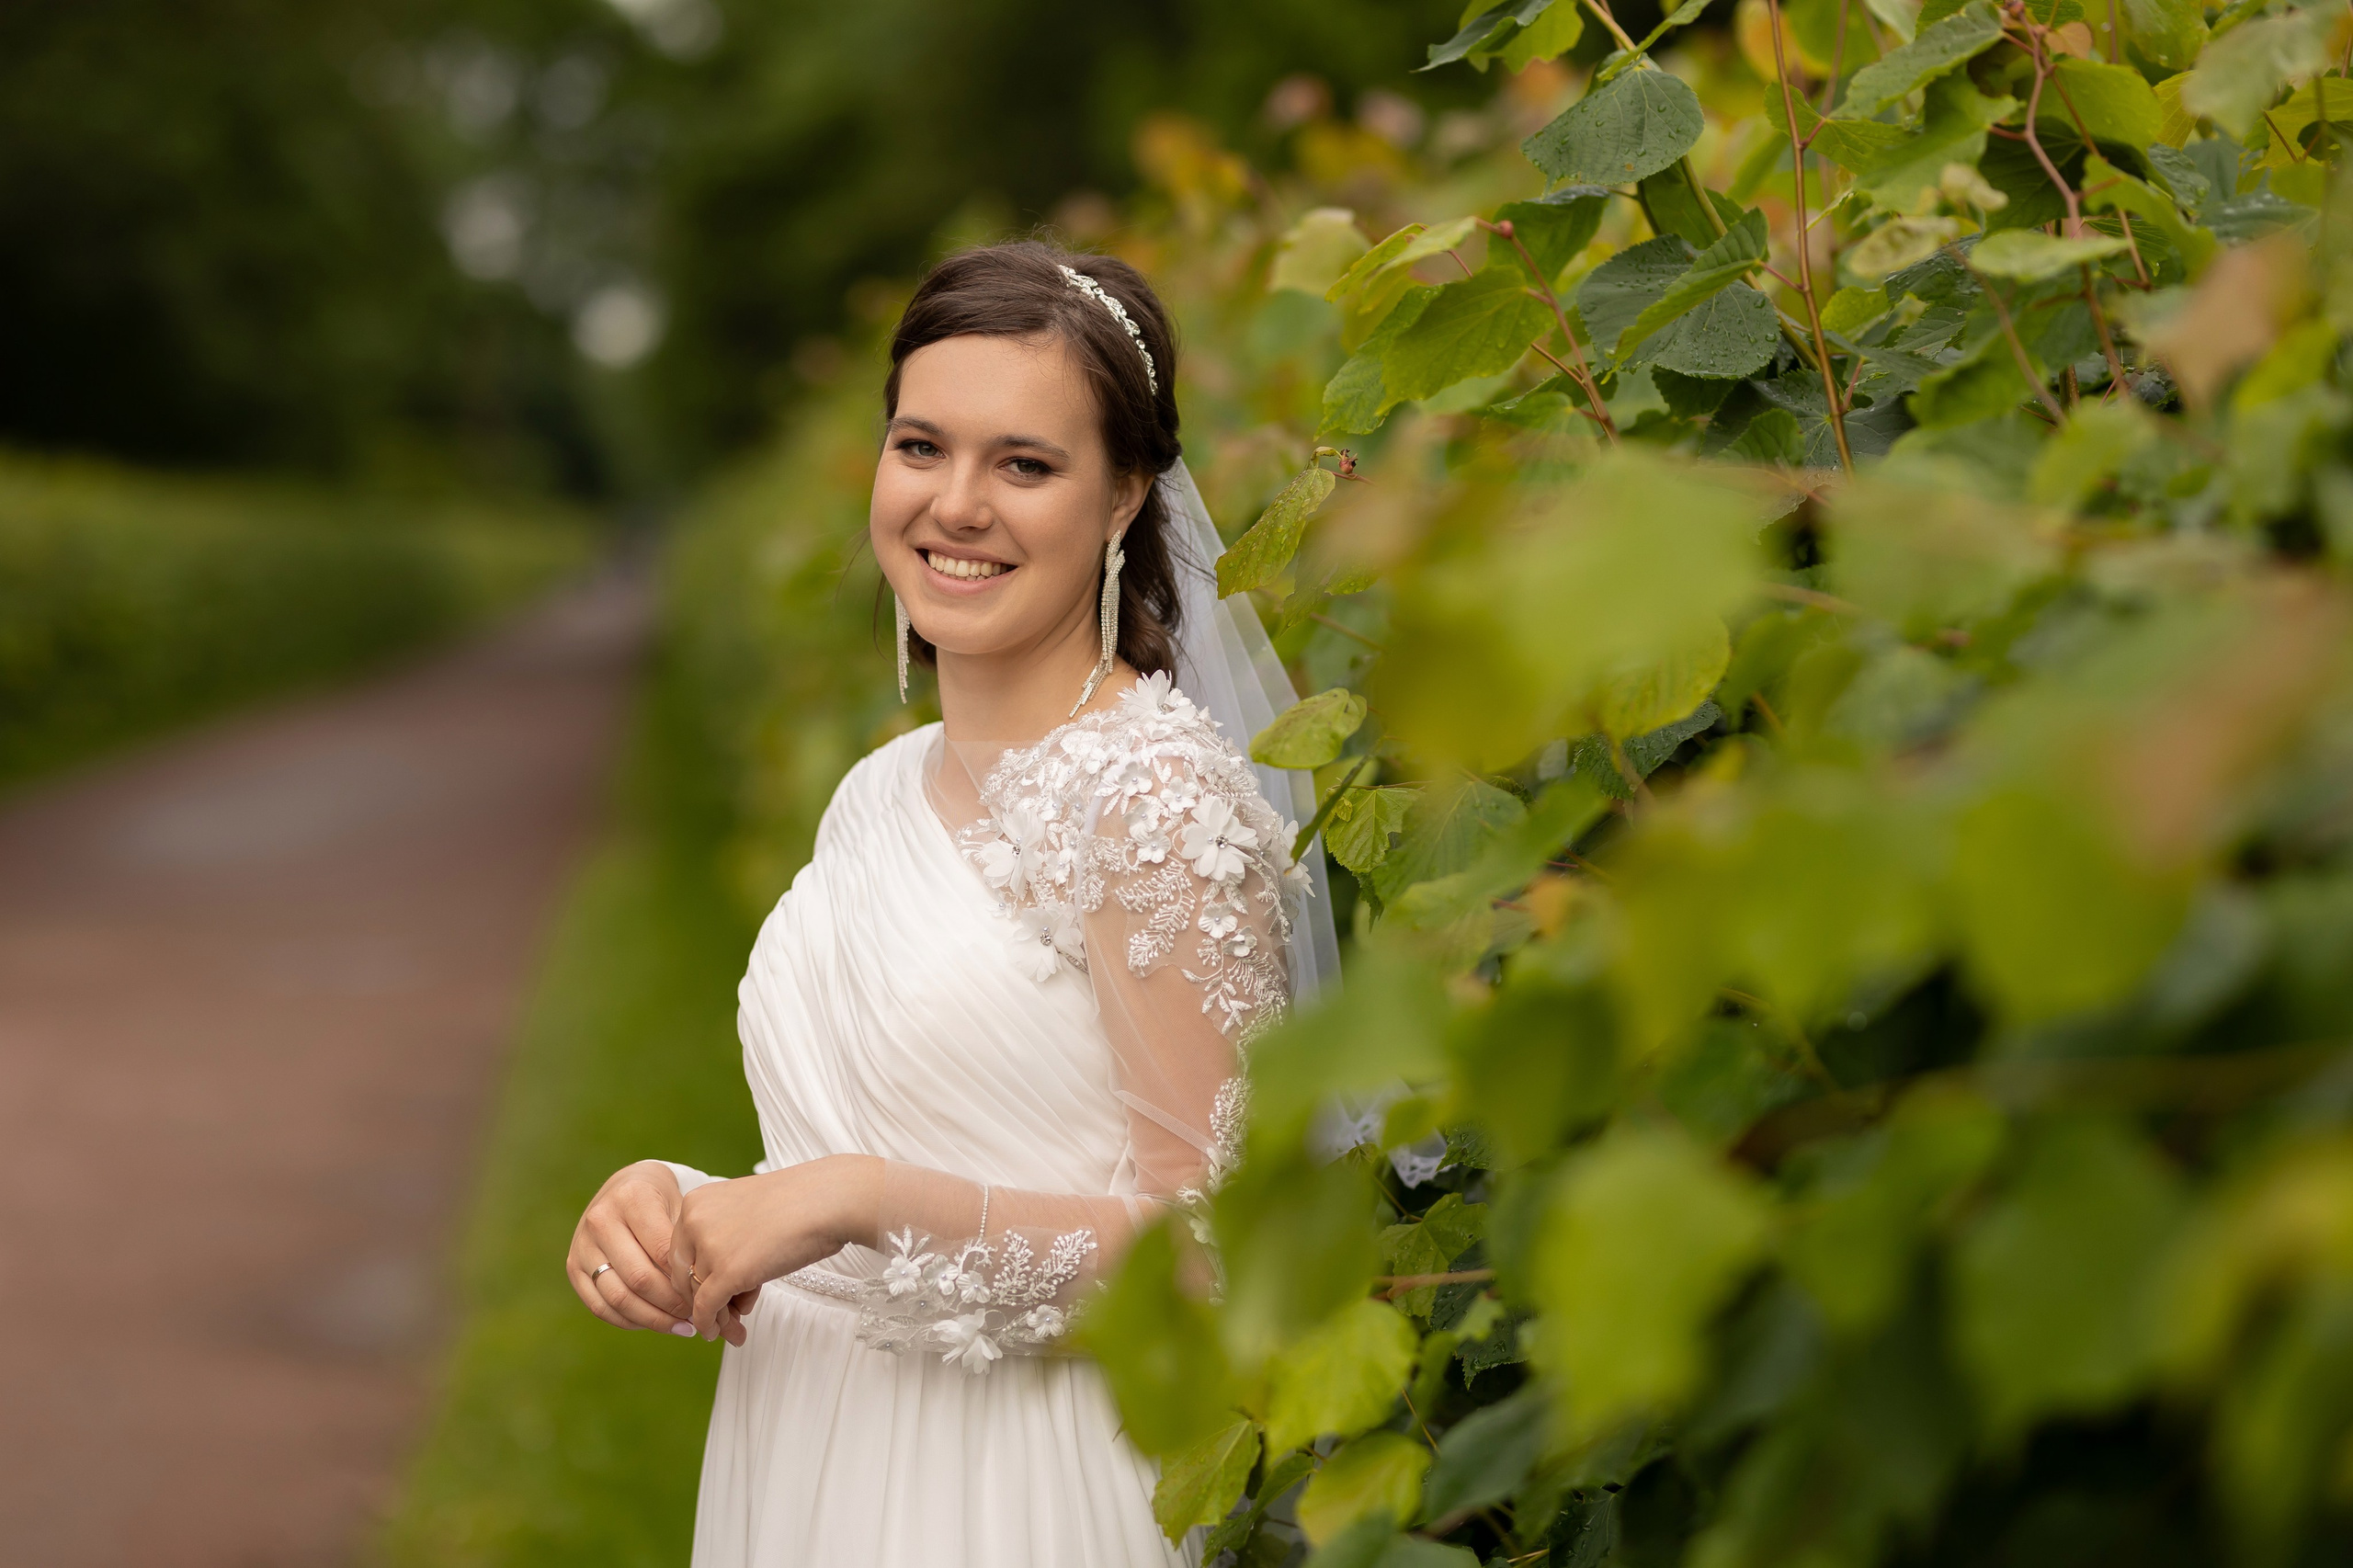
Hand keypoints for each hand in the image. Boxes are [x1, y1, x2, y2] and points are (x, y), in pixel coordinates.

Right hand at [568, 1160, 697, 1337]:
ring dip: (653, 1320)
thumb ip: (686, 1243)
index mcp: (631, 1198)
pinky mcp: (573, 1267)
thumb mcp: (680, 1206)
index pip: (662, 1252)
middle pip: (639, 1278)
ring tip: (683, 1327)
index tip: (707, 1294)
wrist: (626, 1186)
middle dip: (672, 1304)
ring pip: (618, 1298)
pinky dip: (631, 1321)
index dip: (686, 1280)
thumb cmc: (662, 1200)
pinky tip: (656, 1323)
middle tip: (698, 1316)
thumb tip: (701, 1293)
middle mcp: (600, 1220)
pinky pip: (600, 1307)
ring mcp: (582, 1245)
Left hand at [670, 1154, 881, 1342]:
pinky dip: (711, 1325)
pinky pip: (706, 1308)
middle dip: (704, 1300)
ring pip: (697, 1295)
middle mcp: (694, 1221)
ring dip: (717, 1315)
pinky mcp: (725, 1272)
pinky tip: (722, 1334)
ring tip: (736, 1327)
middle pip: (684, 1275)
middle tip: (725, 1315)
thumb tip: (716, 1280)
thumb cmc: (799, 1203)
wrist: (827, 1201)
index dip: (697, 1277)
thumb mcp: (747, 1212)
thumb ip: (724, 1237)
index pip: (680, 1251)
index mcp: (696, 1201)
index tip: (714, 1292)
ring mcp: (708, 1247)